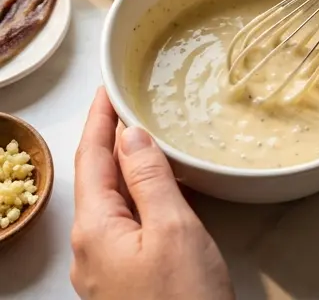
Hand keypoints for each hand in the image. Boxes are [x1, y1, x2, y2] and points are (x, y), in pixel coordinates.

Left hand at [71, 89, 232, 299]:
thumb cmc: (183, 298)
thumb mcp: (173, 228)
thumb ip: (149, 179)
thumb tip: (131, 136)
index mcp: (95, 228)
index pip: (92, 157)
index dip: (101, 118)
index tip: (110, 86)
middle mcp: (90, 248)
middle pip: (95, 178)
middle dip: (108, 138)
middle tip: (128, 102)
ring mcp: (104, 269)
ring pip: (110, 201)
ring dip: (123, 165)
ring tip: (144, 135)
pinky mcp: (124, 282)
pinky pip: (123, 223)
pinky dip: (135, 193)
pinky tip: (156, 188)